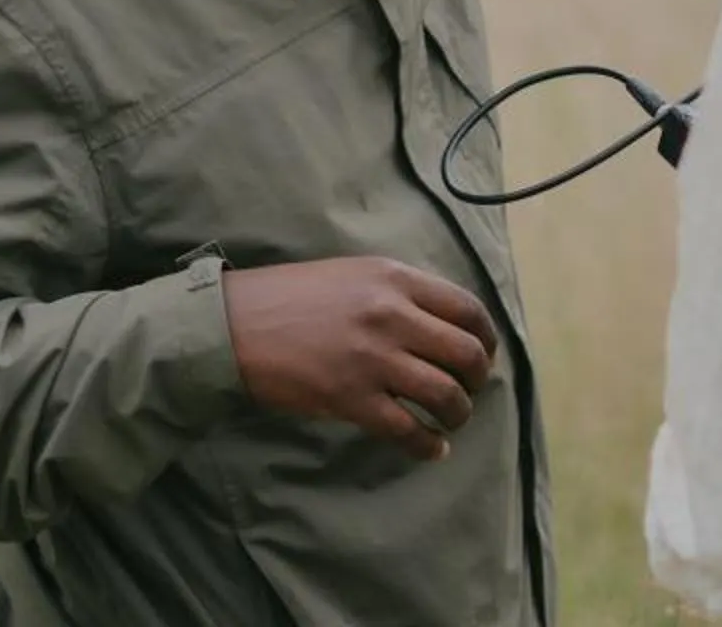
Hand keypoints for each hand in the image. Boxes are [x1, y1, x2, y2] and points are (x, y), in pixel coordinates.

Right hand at [223, 257, 498, 461]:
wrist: (235, 325)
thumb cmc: (293, 297)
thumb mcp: (355, 274)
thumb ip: (400, 293)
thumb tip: (442, 325)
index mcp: (396, 279)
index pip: (468, 309)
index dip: (486, 337)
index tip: (483, 354)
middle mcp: (392, 315)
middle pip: (465, 354)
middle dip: (477, 379)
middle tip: (468, 391)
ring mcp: (373, 359)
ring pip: (445, 394)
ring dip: (458, 413)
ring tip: (452, 420)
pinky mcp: (351, 399)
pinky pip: (407, 429)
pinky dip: (428, 444)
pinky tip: (432, 448)